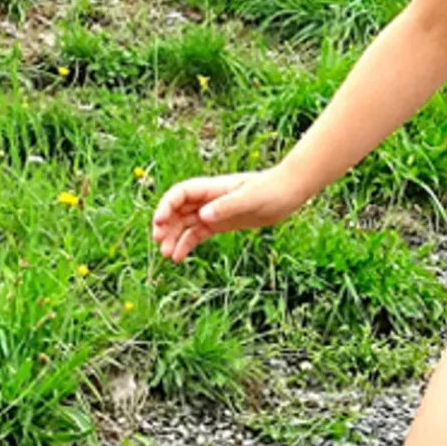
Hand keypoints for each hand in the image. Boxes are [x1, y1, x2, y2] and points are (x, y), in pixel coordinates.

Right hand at [150, 168, 306, 261]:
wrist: (288, 193)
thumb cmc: (270, 190)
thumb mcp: (249, 198)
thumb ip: (226, 206)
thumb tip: (202, 216)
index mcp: (212, 188)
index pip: (180, 194)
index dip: (166, 207)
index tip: (159, 223)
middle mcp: (209, 198)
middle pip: (178, 210)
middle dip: (166, 225)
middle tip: (159, 242)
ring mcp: (214, 211)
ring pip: (186, 224)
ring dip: (174, 237)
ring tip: (166, 255)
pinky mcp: (221, 223)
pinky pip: (198, 233)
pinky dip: (187, 244)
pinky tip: (179, 257)